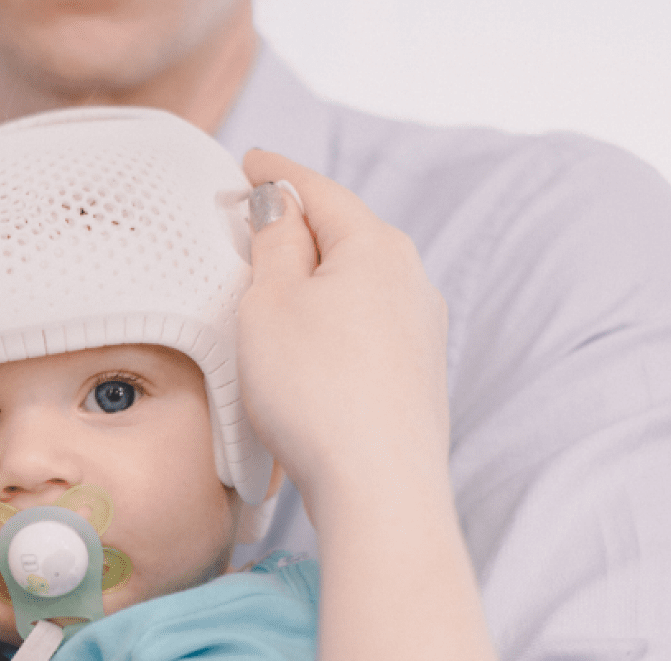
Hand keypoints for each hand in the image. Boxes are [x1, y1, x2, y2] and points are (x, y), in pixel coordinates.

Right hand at [238, 150, 450, 516]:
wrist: (379, 488)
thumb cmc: (316, 392)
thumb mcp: (269, 303)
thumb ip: (274, 244)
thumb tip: (281, 209)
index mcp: (378, 246)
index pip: (319, 190)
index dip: (276, 173)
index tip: (249, 163)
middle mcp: (412, 280)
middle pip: (345, 236)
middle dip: (298, 228)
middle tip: (250, 224)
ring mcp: (422, 332)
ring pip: (357, 286)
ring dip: (314, 283)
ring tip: (269, 292)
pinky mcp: (417, 378)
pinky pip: (365, 329)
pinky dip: (330, 324)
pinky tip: (305, 349)